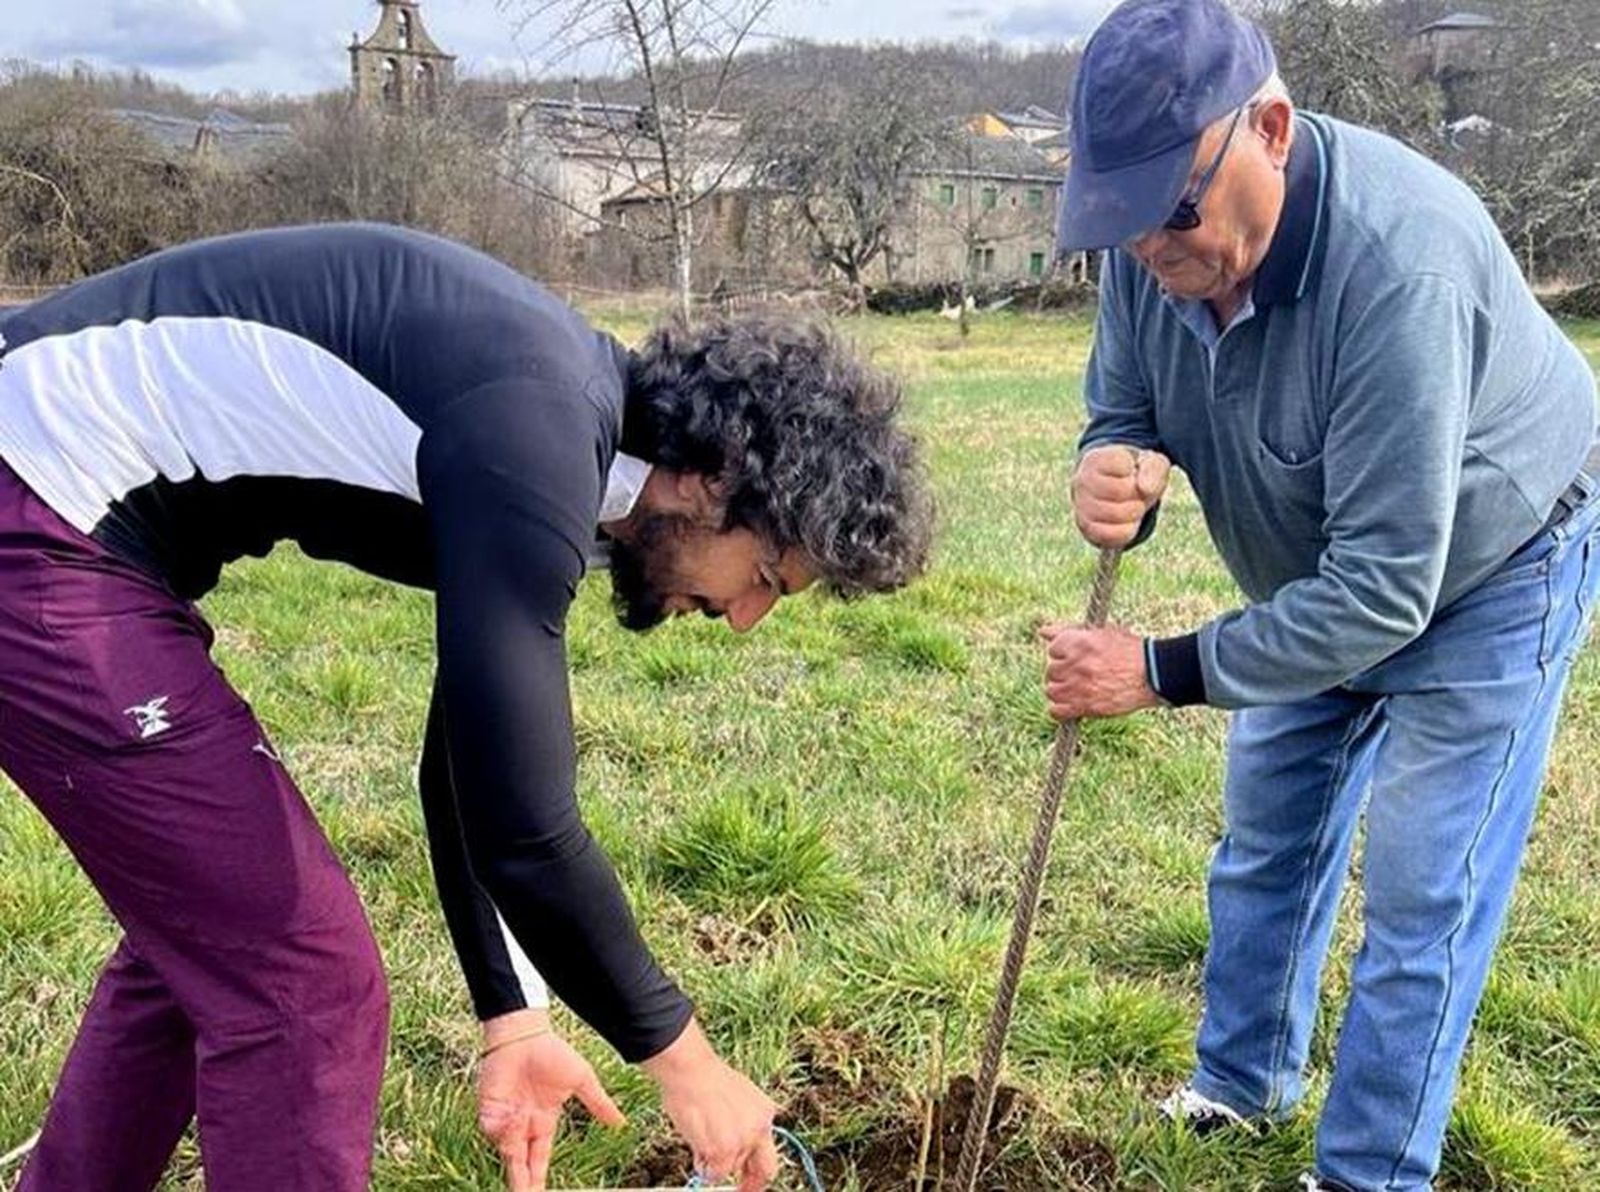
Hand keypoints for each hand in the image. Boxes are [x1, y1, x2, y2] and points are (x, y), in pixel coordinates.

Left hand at [478, 1009, 626, 1191]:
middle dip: (521, 1182)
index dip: (538, 1177)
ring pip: (506, 1147)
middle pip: (520, 1162)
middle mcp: (523, 1124)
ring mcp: (505, 1116)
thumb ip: (599, 1104)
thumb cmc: (553, 1053)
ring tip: (524, 1117)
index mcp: (543, 1121)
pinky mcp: (489, 1107)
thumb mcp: (582, 1080)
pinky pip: (491, 1129)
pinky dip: (500, 1128)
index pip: (539, 1157)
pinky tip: (513, 1114)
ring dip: (514, 1145)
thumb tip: (621, 1123)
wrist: (524, 1034)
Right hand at [641, 1019, 778, 1191]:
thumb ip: (742, 1123)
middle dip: (749, 1184)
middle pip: (761, 1170)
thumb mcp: (736, 1098)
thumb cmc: (703, 1078)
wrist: (690, 1070)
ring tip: (701, 1133)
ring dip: (713, 1161)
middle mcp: (759, 1129)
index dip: (759, 1173)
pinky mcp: (723, 1151)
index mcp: (764, 1113)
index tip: (752, 1183)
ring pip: (729, 1169)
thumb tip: (736, 1147)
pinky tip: (697, 1142)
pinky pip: (713, 1173)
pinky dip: (702, 1165)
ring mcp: (742, 1141)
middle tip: (740, 1190)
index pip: (769, 1153)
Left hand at [1040, 622, 1160, 719]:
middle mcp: (1075, 663)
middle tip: (1082, 673)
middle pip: (1051, 670)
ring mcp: (1077, 686)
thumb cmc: (1129, 651)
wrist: (1152, 675)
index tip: (1077, 656)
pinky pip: (1055, 711)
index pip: (1052, 648)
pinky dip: (1061, 709)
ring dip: (1062, 690)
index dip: (1065, 652)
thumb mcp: (1102, 632)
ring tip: (1079, 688)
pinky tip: (1074, 704)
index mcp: (1078, 642)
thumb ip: (1069, 630)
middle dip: (1064, 671)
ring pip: (1051, 690)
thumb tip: (1042, 632)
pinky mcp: (1082, 706)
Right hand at [1072, 444, 1170, 546]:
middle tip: (1136, 492)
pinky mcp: (1085, 528)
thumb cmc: (1135, 473)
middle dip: (1138, 493)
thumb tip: (1145, 489)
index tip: (1133, 471)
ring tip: (1132, 506)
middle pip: (1120, 491)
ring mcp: (1081, 505)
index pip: (1122, 464)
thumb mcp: (1150, 462)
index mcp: (1096, 459)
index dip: (1137, 470)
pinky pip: (1110, 535)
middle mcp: (1082, 480)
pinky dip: (1127, 531)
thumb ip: (1153, 469)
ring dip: (1134, 513)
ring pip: (1116, 515)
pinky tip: (1128, 522)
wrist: (1117, 488)